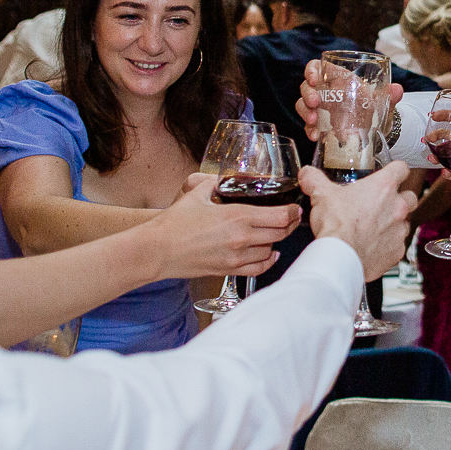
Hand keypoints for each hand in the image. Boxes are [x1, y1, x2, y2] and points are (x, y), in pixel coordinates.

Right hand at [145, 174, 299, 278]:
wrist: (156, 251)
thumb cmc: (173, 223)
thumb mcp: (196, 194)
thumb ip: (213, 184)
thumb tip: (221, 179)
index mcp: (238, 217)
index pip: (279, 216)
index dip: (291, 211)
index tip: (294, 207)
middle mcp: (242, 239)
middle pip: (280, 233)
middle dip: (289, 225)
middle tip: (291, 218)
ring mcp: (236, 257)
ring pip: (270, 250)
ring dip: (276, 241)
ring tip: (275, 233)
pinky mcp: (228, 270)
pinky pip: (257, 268)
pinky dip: (268, 261)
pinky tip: (270, 254)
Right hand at [297, 60, 404, 142]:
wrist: (376, 128)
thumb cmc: (374, 107)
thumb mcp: (382, 101)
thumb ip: (389, 95)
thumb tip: (397, 90)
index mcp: (339, 79)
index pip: (318, 67)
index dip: (312, 70)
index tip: (315, 80)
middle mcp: (326, 92)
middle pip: (307, 87)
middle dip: (307, 94)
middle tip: (314, 104)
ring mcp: (320, 108)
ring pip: (303, 105)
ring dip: (305, 112)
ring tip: (313, 121)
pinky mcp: (319, 124)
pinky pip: (308, 124)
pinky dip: (309, 129)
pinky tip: (314, 135)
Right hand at [302, 161, 415, 281]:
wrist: (340, 257)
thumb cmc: (336, 226)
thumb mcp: (322, 196)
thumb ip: (315, 180)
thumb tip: (307, 174)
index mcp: (383, 187)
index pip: (401, 168)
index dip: (396, 170)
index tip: (391, 173)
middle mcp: (397, 207)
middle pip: (410, 196)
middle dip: (400, 198)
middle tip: (382, 203)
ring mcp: (400, 230)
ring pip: (405, 222)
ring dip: (394, 222)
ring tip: (375, 226)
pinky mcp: (397, 250)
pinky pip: (398, 245)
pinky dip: (388, 244)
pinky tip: (373, 245)